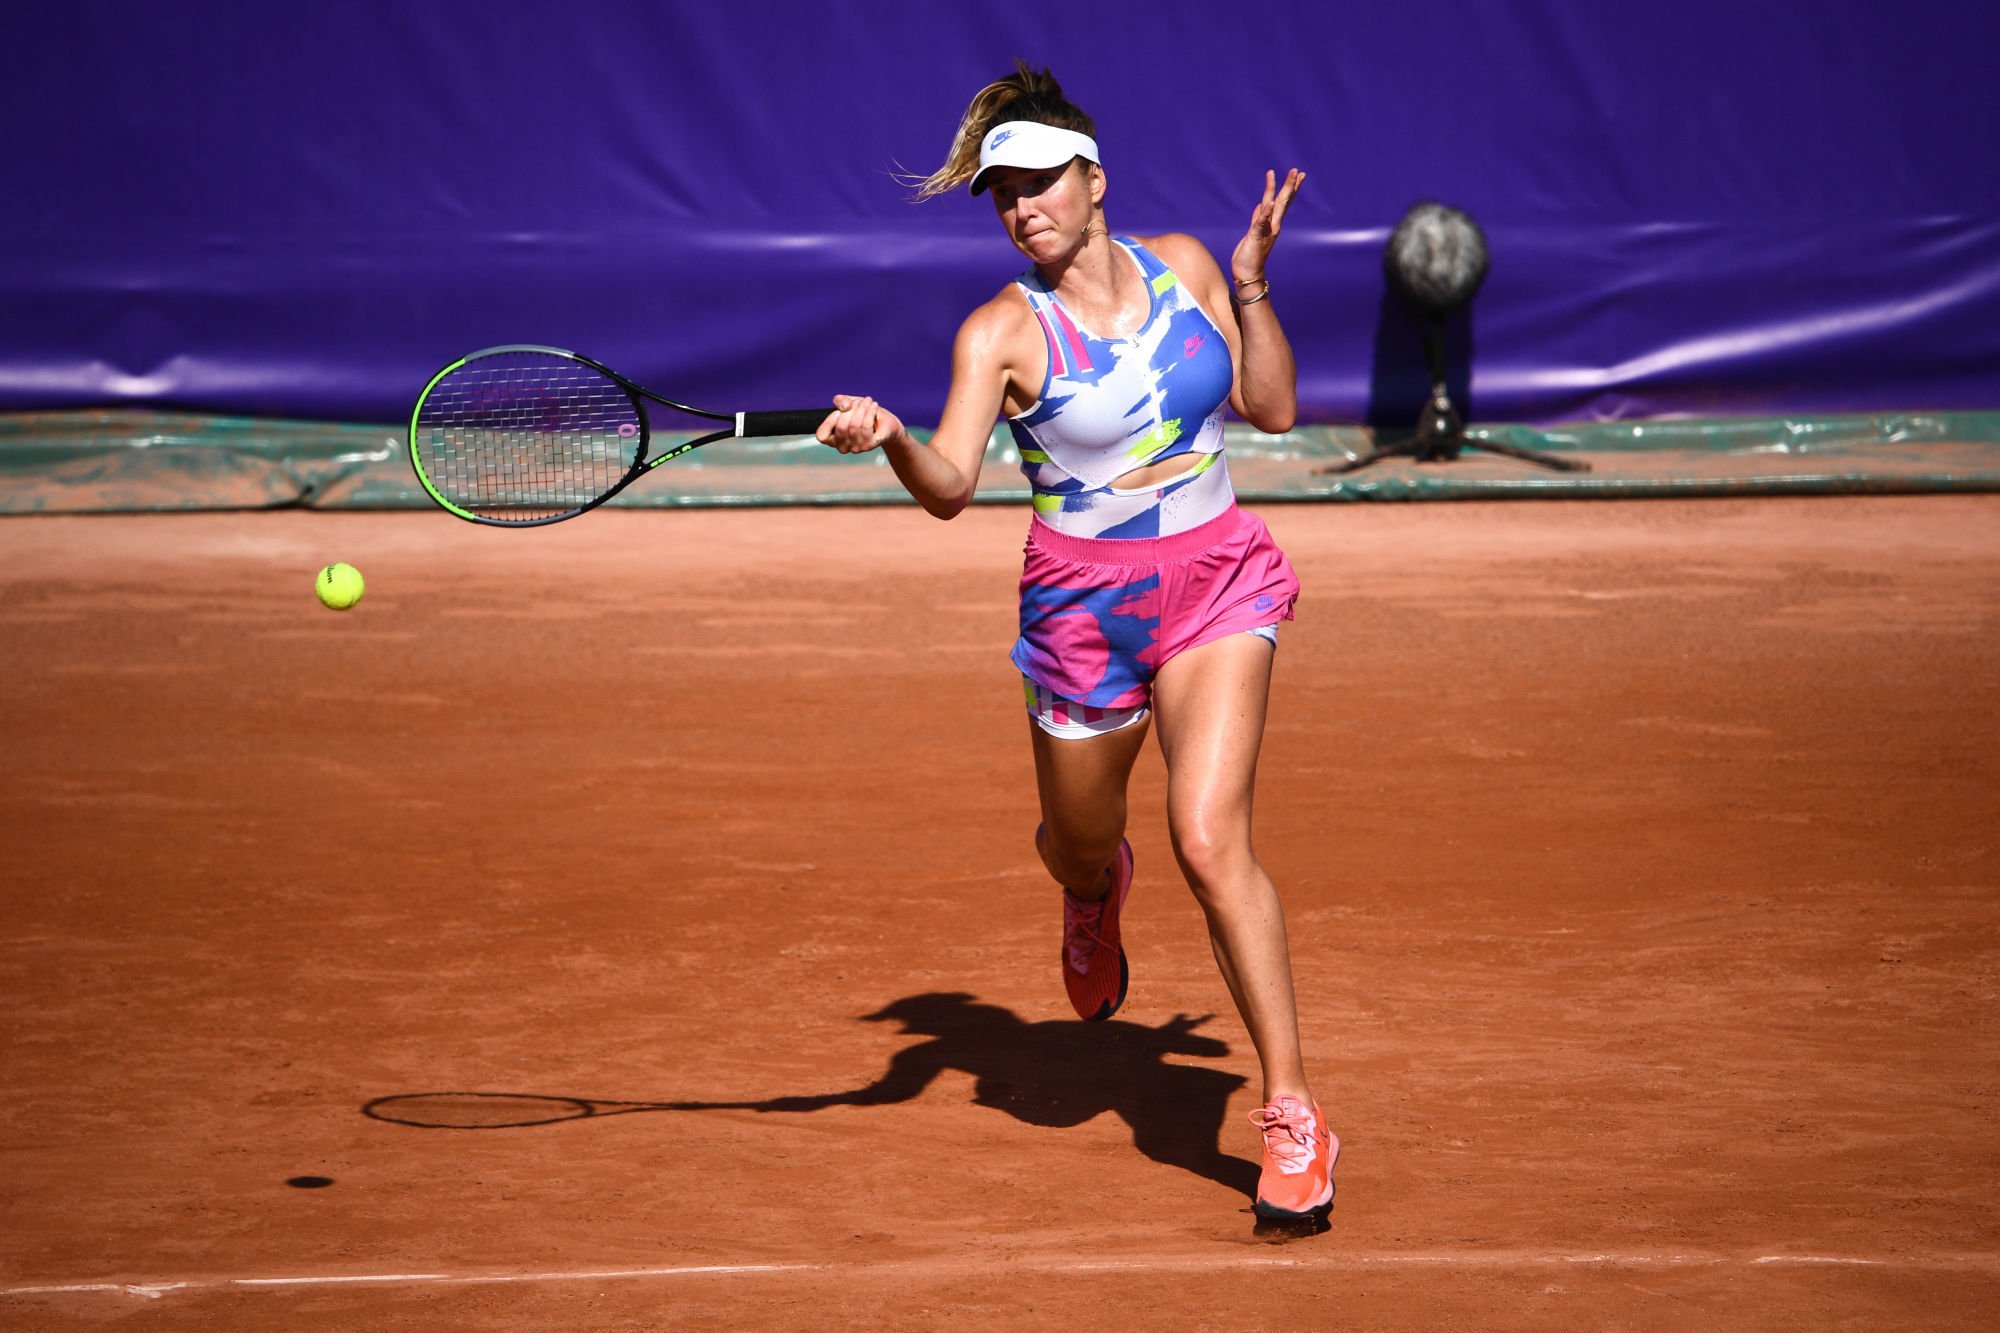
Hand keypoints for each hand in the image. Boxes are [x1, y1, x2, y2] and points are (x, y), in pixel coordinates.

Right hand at [816, 394, 904, 454]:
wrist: (884, 422)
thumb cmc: (862, 413)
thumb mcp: (847, 402)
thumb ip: (840, 401)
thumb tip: (845, 407)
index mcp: (832, 439)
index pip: (822, 436)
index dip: (829, 422)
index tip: (839, 411)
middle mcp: (843, 447)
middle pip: (841, 427)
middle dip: (850, 409)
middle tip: (859, 401)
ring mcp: (856, 448)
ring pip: (855, 425)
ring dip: (862, 408)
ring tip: (868, 400)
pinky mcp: (870, 446)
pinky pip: (866, 427)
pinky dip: (870, 412)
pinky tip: (874, 405)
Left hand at [1229, 168, 1305, 285]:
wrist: (1247, 273)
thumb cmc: (1250, 254)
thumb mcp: (1253, 232)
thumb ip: (1258, 219)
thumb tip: (1261, 205)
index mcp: (1272, 223)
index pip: (1282, 202)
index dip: (1289, 188)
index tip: (1298, 174)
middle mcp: (1273, 226)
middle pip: (1283, 202)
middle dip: (1290, 185)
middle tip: (1297, 170)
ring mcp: (1266, 231)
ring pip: (1276, 207)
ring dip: (1281, 191)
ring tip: (1288, 177)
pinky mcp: (1256, 237)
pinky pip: (1261, 223)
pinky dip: (1265, 213)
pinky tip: (1268, 203)